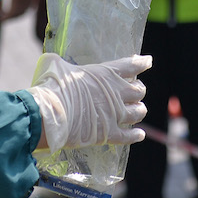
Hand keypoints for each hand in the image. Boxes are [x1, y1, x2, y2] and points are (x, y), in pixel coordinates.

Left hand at [0, 0, 37, 21]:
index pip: (13, 13)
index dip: (5, 17)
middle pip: (21, 13)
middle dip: (11, 16)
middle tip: (2, 17)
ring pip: (27, 9)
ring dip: (18, 12)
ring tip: (8, 12)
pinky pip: (30, 3)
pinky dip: (23, 6)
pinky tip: (15, 5)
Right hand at [28, 53, 151, 151]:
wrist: (50, 114)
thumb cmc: (52, 86)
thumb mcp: (54, 66)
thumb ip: (58, 62)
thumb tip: (52, 60)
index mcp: (105, 74)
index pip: (131, 65)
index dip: (141, 63)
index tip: (147, 61)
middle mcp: (115, 93)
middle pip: (138, 91)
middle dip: (138, 90)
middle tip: (135, 91)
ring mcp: (114, 114)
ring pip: (138, 112)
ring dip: (139, 110)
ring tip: (138, 110)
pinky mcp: (109, 134)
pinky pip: (128, 136)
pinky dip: (135, 135)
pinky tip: (139, 134)